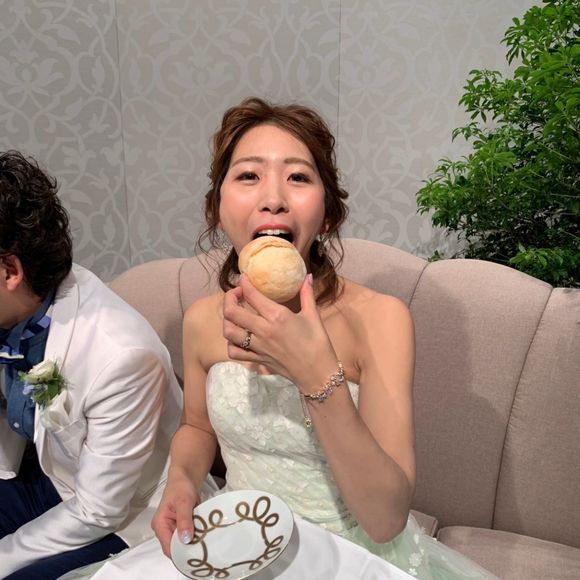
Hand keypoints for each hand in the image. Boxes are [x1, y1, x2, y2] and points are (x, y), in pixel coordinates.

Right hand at [152, 475, 199, 557]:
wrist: (185, 478)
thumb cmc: (181, 487)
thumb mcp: (184, 502)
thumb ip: (184, 520)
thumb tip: (185, 540)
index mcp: (160, 524)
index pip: (168, 548)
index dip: (180, 554)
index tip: (194, 556)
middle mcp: (164, 529)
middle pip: (175, 547)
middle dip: (188, 549)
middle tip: (203, 550)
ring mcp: (173, 528)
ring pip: (183, 543)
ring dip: (193, 543)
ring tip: (206, 543)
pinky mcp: (181, 526)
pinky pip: (188, 536)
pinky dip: (196, 536)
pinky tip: (205, 537)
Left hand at [222, 273, 337, 387]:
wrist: (318, 373)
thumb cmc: (318, 343)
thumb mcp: (313, 315)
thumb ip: (307, 294)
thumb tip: (308, 276)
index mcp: (277, 316)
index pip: (252, 295)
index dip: (244, 283)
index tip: (243, 278)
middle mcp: (263, 330)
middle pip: (232, 312)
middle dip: (229, 298)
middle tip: (236, 294)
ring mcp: (258, 347)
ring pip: (229, 331)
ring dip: (227, 320)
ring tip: (234, 315)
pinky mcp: (257, 360)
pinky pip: (234, 352)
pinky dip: (231, 343)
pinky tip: (238, 337)